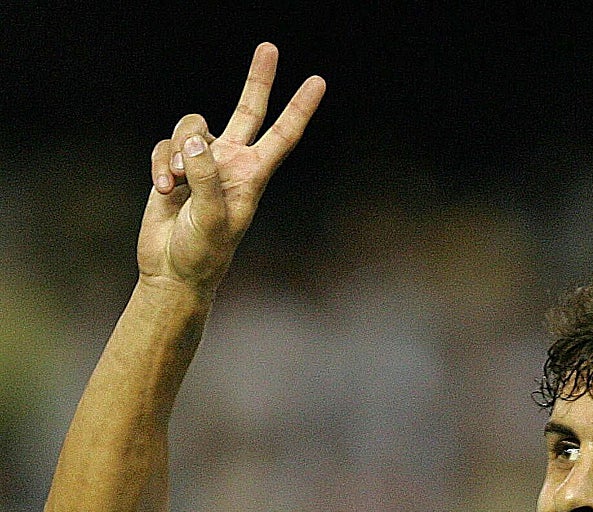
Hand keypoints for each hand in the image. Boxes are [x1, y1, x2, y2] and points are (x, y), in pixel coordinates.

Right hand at [137, 43, 324, 296]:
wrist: (172, 270)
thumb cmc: (203, 252)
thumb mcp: (213, 217)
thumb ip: (207, 176)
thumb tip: (195, 140)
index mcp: (254, 175)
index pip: (283, 135)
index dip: (300, 108)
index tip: (318, 81)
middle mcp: (231, 162)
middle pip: (248, 110)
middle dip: (258, 79)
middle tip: (270, 47)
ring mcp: (202, 163)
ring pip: (192, 126)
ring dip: (180, 151)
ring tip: (177, 185)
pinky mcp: (174, 166)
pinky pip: (165, 147)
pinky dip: (161, 164)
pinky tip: (163, 190)